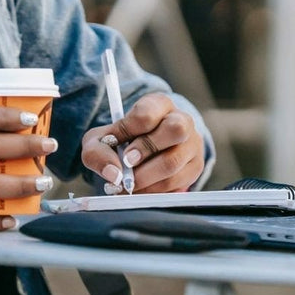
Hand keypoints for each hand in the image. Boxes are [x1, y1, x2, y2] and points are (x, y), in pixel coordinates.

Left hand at [81, 92, 204, 193]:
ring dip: (145, 178)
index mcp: (159, 104)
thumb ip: (98, 151)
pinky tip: (139, 190)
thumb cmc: (122, 141)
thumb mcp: (102, 139)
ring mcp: (193, 144)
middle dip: (146, 150)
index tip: (115, 143)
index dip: (129, 130)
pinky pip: (176, 184)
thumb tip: (113, 173)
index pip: (148, 112)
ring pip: (173, 162)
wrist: (141, 152)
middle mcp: (182, 120)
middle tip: (126, 163)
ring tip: (126, 184)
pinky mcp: (195, 167)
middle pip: (176, 129)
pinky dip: (153, 191)